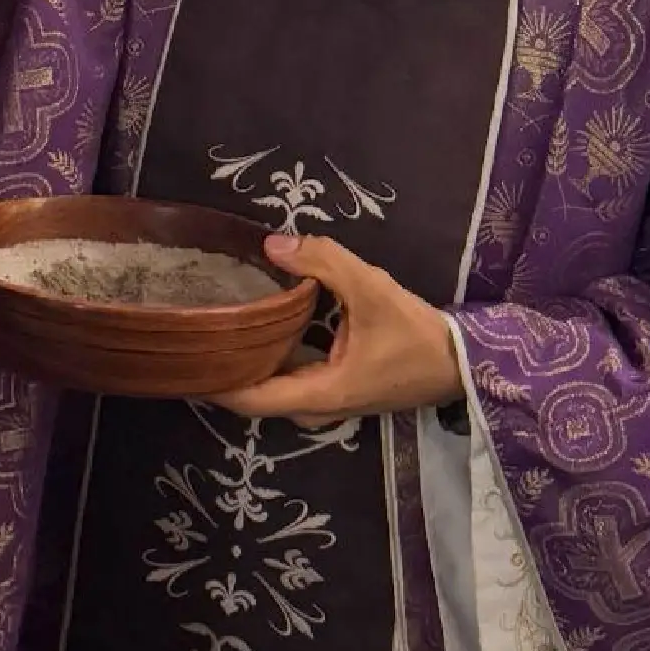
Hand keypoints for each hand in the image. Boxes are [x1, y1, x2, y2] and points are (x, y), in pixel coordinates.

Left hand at [207, 234, 463, 424]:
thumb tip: (272, 244)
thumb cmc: (416, 333)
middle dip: (225, 371)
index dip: (216, 384)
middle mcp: (320, 406)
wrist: (463, 363)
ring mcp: (331, 401)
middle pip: (257, 396)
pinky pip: (293, 378)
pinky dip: (273, 357)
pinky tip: (261, 327)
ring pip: (275, 388)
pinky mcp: (341, 389)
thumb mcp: (371, 289)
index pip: (253, 400)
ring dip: (249, 363)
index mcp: (322, 394)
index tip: (186, 361)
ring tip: (218, 330)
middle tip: (194, 338)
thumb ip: (323, 262)